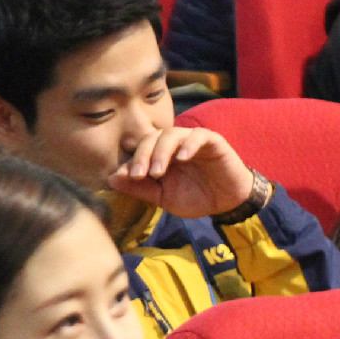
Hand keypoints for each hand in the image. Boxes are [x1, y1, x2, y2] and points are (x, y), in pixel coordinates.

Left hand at [107, 126, 256, 219]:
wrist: (228, 204)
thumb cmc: (197, 198)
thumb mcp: (164, 198)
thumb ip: (140, 188)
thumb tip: (111, 178)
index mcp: (160, 156)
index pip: (140, 149)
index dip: (131, 161)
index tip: (125, 177)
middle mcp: (173, 145)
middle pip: (151, 138)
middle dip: (141, 156)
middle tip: (138, 175)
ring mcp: (192, 141)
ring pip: (171, 134)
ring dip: (160, 152)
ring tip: (158, 171)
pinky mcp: (212, 141)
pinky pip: (198, 136)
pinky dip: (188, 145)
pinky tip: (182, 159)